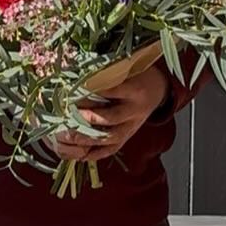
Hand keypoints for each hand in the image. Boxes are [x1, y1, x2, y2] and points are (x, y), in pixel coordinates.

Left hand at [50, 64, 170, 163]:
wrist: (157, 90)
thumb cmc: (136, 75)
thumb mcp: (127, 69)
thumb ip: (107, 74)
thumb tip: (77, 77)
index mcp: (136, 91)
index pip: (113, 92)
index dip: (93, 92)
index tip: (74, 90)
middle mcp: (135, 111)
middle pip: (111, 118)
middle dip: (88, 118)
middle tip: (69, 115)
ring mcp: (132, 127)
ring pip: (110, 138)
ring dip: (89, 139)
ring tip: (70, 136)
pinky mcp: (128, 137)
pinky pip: (112, 149)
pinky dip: (96, 154)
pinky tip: (81, 155)